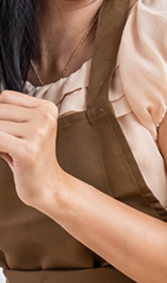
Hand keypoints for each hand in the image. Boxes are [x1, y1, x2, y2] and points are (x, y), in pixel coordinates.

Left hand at [0, 90, 63, 210]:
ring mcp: (39, 133)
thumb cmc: (30, 158)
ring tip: (4, 149)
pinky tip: (2, 153)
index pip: (6, 96)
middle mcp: (45, 117)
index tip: (3, 131)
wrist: (46, 185)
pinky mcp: (28, 150)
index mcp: (47, 108)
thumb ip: (6, 118)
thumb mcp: (23, 131)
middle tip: (3, 142)